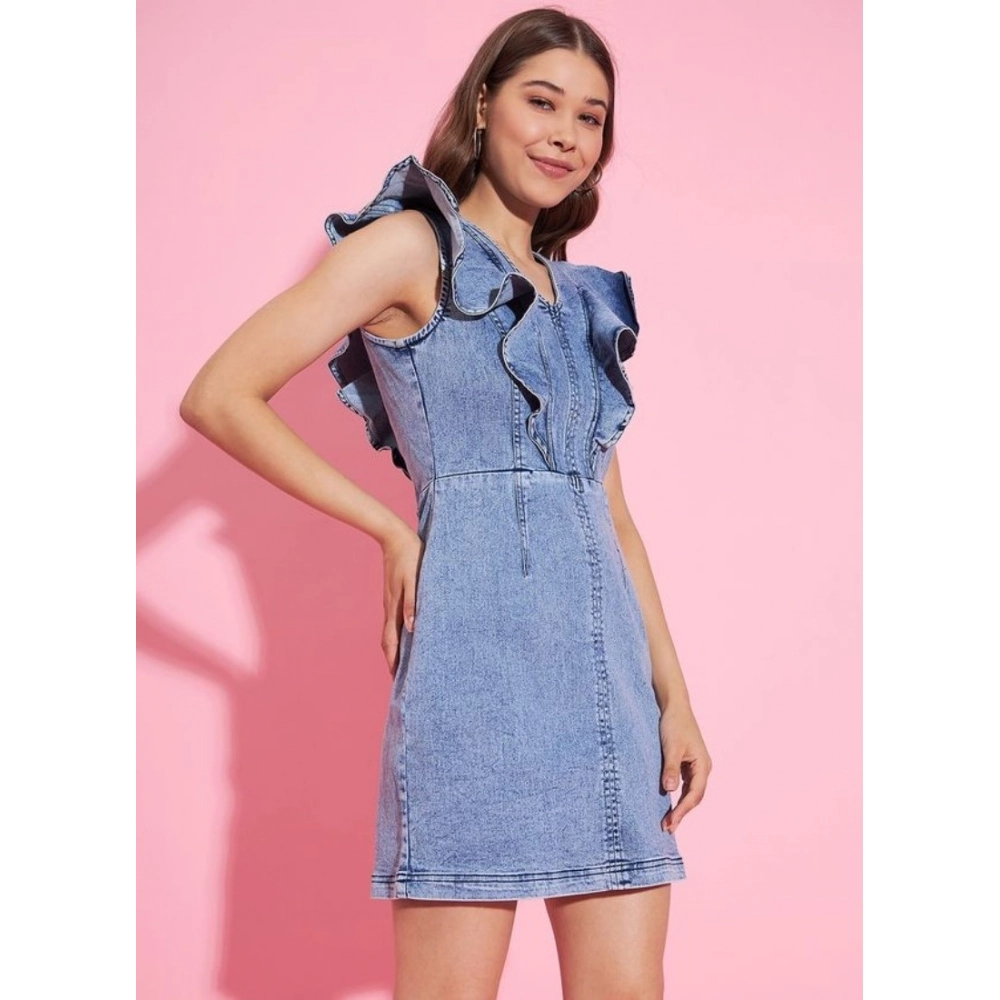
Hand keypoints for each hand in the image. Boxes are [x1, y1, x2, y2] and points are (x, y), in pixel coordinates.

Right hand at [379, 525, 424, 678]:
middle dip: (394, 660)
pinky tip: (407, 635)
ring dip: (396, 648)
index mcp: (394, 608)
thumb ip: (413, 603)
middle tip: (401, 678)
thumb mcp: (414, 580)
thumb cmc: (410, 556)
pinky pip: (394, 620)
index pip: (392, 642)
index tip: (398, 679)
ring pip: (391, 631)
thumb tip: (412, 629)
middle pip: (389, 641)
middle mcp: (390, 608)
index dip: (394, 661)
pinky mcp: (394, 595)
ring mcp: (390, 602)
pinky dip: (398, 634)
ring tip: (404, 662)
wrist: (395, 536)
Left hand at [659, 702, 711, 832]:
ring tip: (667, 821)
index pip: (694, 795)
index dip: (682, 811)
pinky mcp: (687, 763)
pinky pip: (684, 784)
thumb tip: (669, 791)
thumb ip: (671, 768)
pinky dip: (677, 795)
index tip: (670, 823)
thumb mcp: (671, 747)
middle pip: (694, 797)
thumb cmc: (674, 724)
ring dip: (680, 807)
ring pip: (690, 792)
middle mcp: (702, 768)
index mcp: (703, 765)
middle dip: (681, 813)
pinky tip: (667, 803)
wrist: (674, 706)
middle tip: (666, 828)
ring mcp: (695, 766)